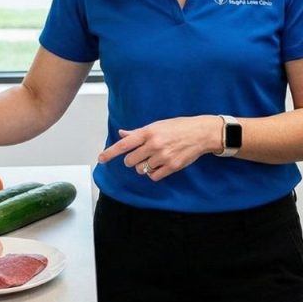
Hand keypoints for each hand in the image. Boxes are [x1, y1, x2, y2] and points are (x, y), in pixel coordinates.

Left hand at [97, 115, 219, 180]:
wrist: (201, 133)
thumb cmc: (179, 127)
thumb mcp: (157, 125)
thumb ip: (138, 132)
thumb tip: (122, 134)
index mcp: (149, 132)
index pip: (124, 144)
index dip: (110, 153)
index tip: (101, 159)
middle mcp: (154, 144)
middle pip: (130, 160)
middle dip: (132, 160)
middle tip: (140, 155)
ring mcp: (163, 156)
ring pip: (141, 169)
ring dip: (144, 166)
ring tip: (154, 158)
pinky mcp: (171, 166)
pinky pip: (153, 176)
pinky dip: (153, 173)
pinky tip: (160, 165)